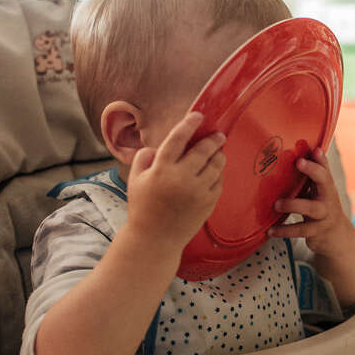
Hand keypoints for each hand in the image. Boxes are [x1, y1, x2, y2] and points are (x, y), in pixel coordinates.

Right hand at [126, 112, 225, 247]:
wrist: (155, 239)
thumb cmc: (143, 207)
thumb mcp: (135, 180)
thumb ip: (144, 159)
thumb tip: (157, 148)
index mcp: (161, 169)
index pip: (178, 138)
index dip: (189, 124)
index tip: (198, 116)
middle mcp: (182, 178)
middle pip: (203, 150)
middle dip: (213, 139)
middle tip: (218, 134)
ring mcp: (198, 191)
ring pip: (216, 165)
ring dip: (219, 155)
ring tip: (219, 151)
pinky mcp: (208, 202)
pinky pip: (219, 182)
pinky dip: (218, 174)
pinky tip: (215, 172)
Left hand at [268, 147, 354, 257]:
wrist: (336, 235)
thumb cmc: (323, 207)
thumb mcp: (320, 190)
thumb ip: (313, 173)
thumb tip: (304, 148)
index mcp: (327, 186)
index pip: (325, 167)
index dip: (320, 159)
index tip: (314, 150)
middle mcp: (328, 198)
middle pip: (325, 181)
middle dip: (313, 170)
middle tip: (299, 162)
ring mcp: (324, 215)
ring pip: (311, 208)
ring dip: (293, 204)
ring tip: (277, 204)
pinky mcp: (316, 231)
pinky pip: (300, 230)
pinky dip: (284, 231)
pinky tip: (271, 231)